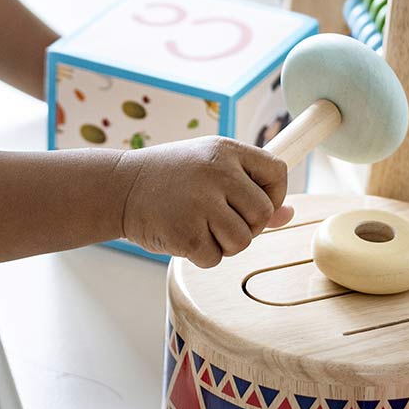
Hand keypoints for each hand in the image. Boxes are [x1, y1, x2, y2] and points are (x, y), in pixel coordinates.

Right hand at [116, 135, 293, 267]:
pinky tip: (181, 234)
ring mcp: (202, 202)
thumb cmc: (168, 178)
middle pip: (262, 213)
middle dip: (247, 225)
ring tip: (198, 225)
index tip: (253, 203)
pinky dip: (201, 254)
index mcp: (225, 150)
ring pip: (242, 241)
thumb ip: (248, 188)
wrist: (119, 187)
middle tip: (218, 219)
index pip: (277, 172)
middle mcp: (217, 172)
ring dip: (223, 243)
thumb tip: (289, 213)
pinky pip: (215, 258)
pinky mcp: (187, 232)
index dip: (275, 194)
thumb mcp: (208, 169)